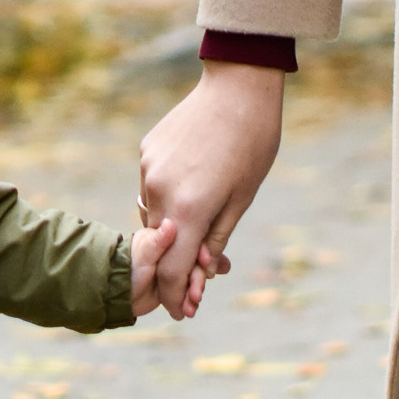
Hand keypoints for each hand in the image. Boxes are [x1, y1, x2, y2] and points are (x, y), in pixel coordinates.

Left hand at [128, 212, 203, 319]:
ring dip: (196, 291)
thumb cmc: (126, 269)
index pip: (193, 239)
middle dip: (198, 278)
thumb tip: (171, 224)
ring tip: (193, 305)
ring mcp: (176, 268)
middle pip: (196, 261)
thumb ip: (158, 241)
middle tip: (197, 293)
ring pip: (194, 277)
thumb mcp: (143, 254)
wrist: (117, 293)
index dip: (201, 250)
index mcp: (168, 236)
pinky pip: (188, 291)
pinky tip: (192, 308)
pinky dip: (191, 300)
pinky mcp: (175, 285)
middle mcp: (175, 250)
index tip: (204, 261)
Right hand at [137, 63, 285, 319]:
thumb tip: (201, 272)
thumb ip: (215, 238)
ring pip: (153, 215)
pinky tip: (191, 186)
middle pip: (159, 245)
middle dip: (175, 265)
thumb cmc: (251, 144)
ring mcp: (149, 168)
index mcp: (189, 208)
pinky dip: (168, 197)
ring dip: (172, 229)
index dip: (175, 296)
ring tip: (201, 226)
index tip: (183, 312)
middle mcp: (160, 191)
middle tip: (197, 280)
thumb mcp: (241, 198)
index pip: (171, 270)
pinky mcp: (147, 150)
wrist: (238, 87)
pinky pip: (152, 187)